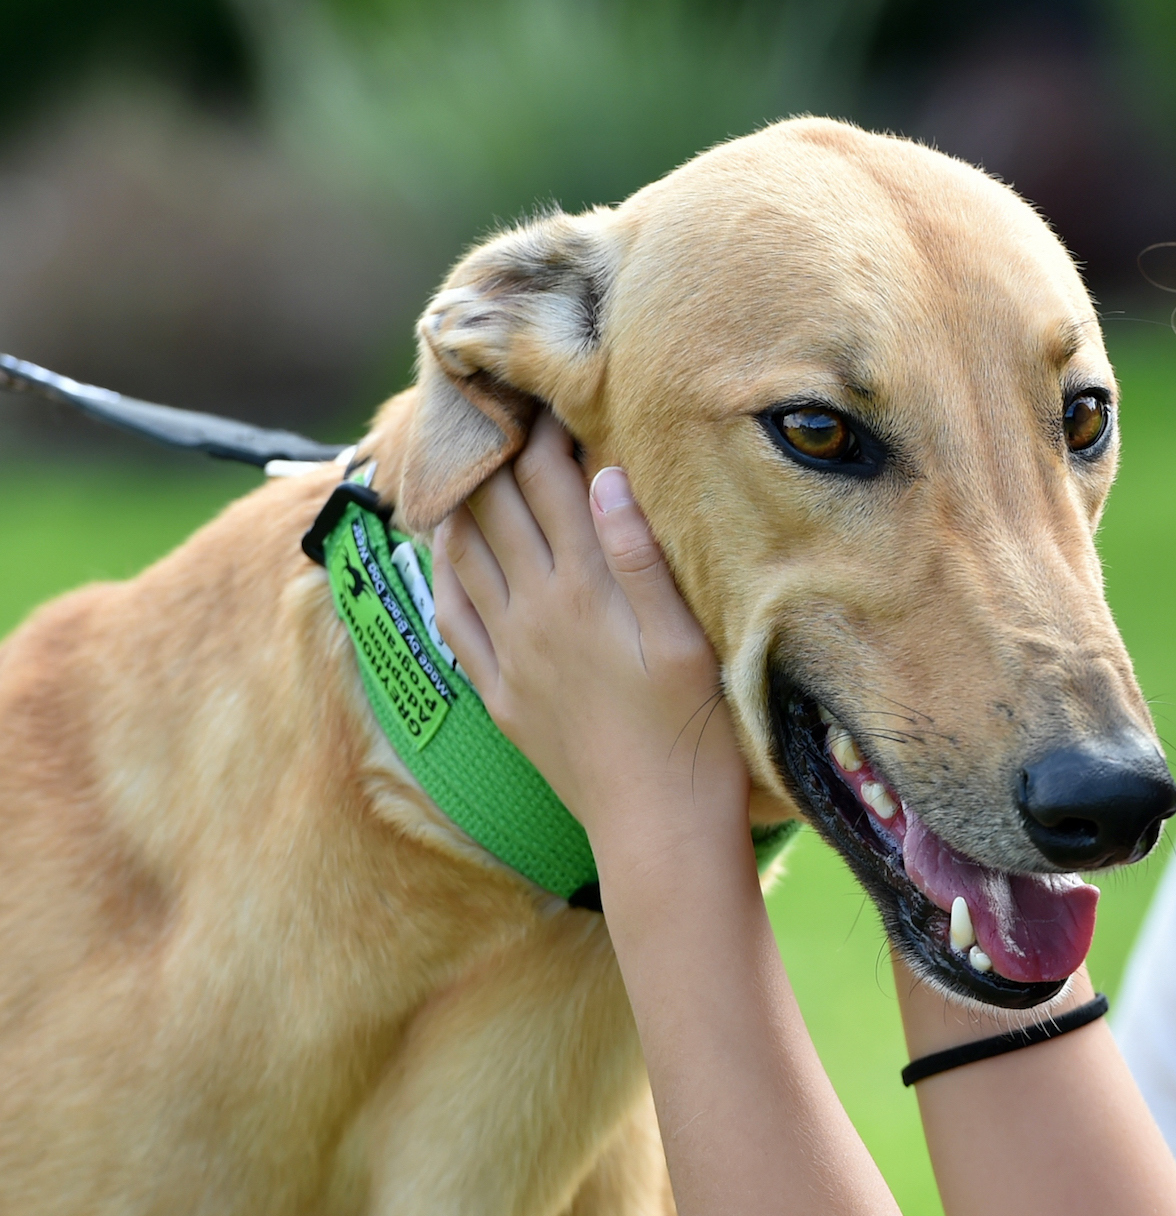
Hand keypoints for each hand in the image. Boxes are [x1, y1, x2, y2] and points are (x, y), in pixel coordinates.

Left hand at [430, 414, 750, 852]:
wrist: (657, 827)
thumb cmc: (694, 733)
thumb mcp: (687, 639)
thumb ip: (642, 556)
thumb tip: (604, 475)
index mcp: (586, 590)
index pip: (551, 484)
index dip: (545, 428)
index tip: (544, 388)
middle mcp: (535, 613)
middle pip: (497, 507)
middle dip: (493, 449)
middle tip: (490, 403)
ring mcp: (510, 654)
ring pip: (463, 555)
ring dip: (459, 499)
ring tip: (460, 458)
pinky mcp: (501, 693)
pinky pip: (451, 618)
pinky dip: (442, 571)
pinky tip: (443, 549)